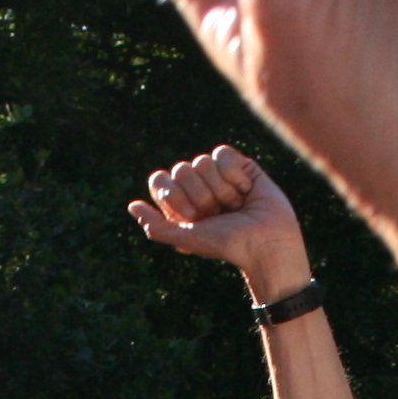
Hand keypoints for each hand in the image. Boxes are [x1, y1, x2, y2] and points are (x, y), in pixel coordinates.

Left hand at [131, 144, 310, 295]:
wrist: (266, 241)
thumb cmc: (227, 244)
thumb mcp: (186, 238)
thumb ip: (156, 226)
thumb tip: (132, 205)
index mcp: (181, 202)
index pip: (160, 180)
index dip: (174, 196)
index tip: (192, 216)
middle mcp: (198, 186)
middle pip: (181, 169)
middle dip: (201, 196)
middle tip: (219, 213)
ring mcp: (219, 174)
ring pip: (203, 161)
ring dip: (220, 189)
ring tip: (235, 205)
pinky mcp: (240, 164)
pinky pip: (222, 154)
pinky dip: (234, 174)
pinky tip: (246, 190)